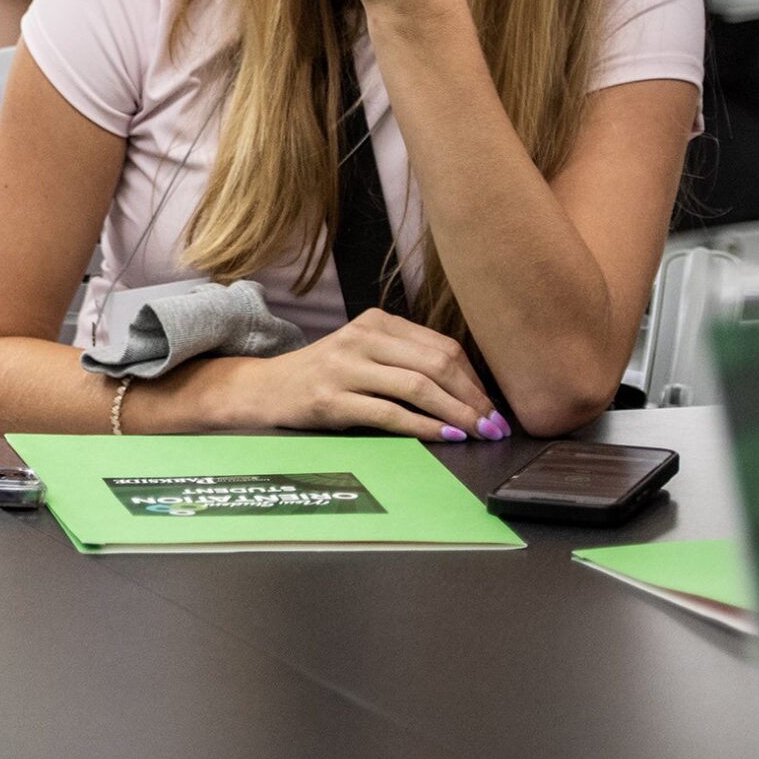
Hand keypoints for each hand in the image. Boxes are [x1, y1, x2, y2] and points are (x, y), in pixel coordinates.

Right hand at [226, 308, 504, 440]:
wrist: (263, 389)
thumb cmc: (323, 376)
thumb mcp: (364, 355)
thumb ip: (406, 361)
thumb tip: (471, 394)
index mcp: (375, 321)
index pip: (441, 346)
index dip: (476, 379)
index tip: (494, 407)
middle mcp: (360, 337)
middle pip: (435, 364)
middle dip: (473, 398)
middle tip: (495, 426)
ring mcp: (343, 367)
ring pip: (417, 386)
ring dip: (457, 413)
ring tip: (479, 433)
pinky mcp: (330, 399)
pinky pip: (389, 413)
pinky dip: (425, 427)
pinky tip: (446, 437)